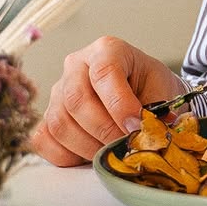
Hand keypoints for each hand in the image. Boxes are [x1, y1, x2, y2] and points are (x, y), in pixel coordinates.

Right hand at [31, 36, 187, 166]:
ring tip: (112, 151)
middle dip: (104, 130)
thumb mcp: (162, 91)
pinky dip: (67, 156)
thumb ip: (154, 112)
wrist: (142, 96)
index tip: (136, 126)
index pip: (104, 71)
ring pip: (59, 123)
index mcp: (107, 49)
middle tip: (124, 145)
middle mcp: (76, 65)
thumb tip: (147, 136)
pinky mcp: (46, 117)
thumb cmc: (152, 90)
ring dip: (88, 146)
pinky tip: (90, 155)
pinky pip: (44, 140)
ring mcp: (57, 91)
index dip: (119, 104)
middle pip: (76, 99)